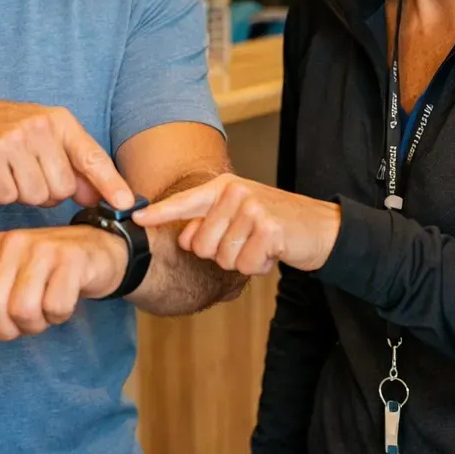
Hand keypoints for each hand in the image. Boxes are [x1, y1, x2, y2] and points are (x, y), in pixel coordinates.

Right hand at [0, 100, 133, 210]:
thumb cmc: (4, 134)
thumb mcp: (43, 139)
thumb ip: (72, 165)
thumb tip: (97, 196)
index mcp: (58, 121)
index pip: (92, 156)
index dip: (110, 183)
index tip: (126, 204)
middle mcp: (38, 127)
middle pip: (62, 188)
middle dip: (47, 191)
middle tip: (27, 173)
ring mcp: (12, 141)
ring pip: (35, 196)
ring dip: (22, 194)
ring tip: (8, 172)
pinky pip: (6, 197)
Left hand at [0, 224, 128, 357]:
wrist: (97, 250)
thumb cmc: (45, 272)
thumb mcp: (5, 285)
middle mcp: (13, 242)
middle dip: (6, 330)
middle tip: (22, 326)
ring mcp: (43, 248)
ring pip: (22, 310)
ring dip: (35, 325)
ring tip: (44, 312)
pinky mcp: (72, 259)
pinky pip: (55, 308)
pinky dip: (59, 316)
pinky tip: (64, 302)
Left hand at [132, 174, 340, 273]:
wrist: (318, 226)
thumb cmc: (273, 222)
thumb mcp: (237, 216)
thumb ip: (207, 223)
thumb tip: (183, 237)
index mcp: (223, 187)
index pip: (184, 201)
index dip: (158, 213)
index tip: (136, 218)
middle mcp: (235, 193)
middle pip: (201, 245)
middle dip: (221, 254)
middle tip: (245, 241)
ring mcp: (253, 209)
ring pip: (222, 257)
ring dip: (241, 261)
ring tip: (259, 245)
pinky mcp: (269, 229)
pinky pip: (245, 264)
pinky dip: (258, 266)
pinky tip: (271, 251)